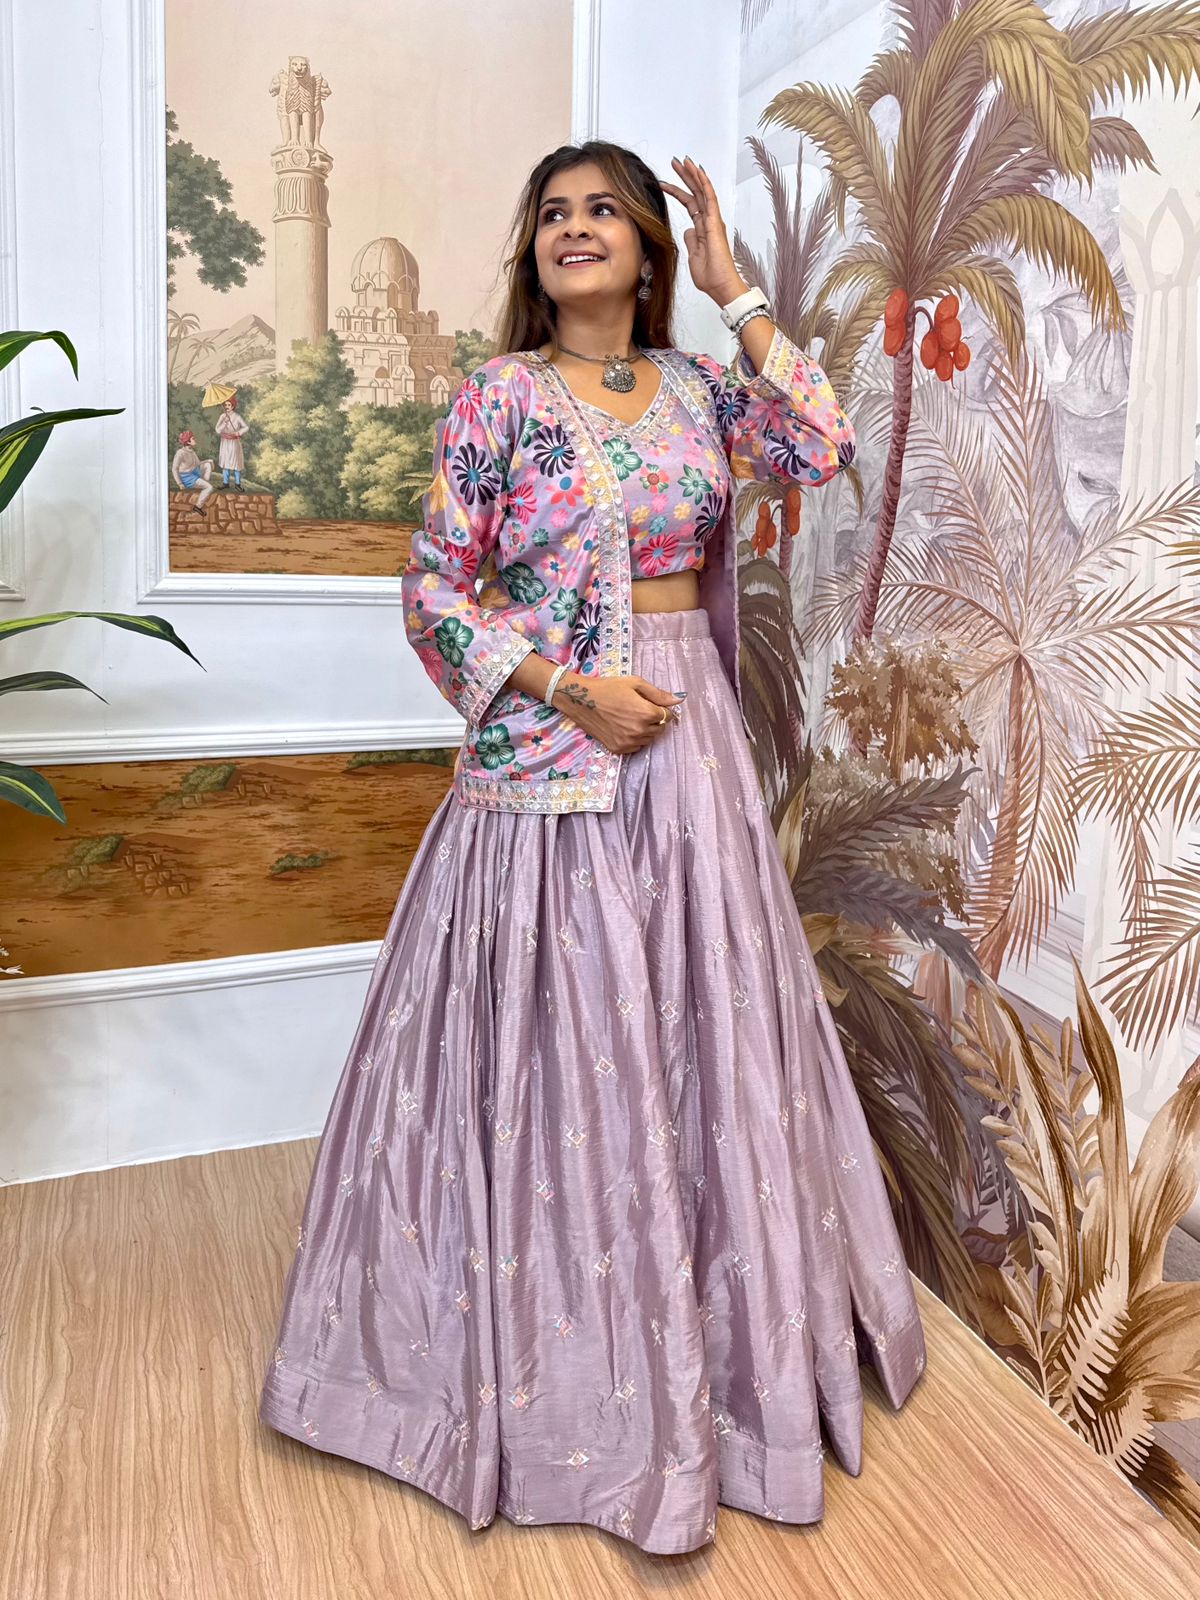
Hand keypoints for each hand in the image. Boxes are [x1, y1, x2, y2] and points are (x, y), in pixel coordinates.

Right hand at [554, 672, 684, 753]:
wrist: (580, 700)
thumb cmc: (608, 688)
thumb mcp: (635, 684)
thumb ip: (658, 694)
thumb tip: (678, 699)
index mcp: (646, 713)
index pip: (667, 716)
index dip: (661, 709)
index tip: (651, 704)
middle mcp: (639, 731)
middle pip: (659, 729)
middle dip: (654, 720)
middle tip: (639, 709)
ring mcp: (628, 742)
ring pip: (648, 739)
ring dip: (645, 730)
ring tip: (630, 718)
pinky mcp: (618, 749)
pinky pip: (636, 747)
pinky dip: (634, 739)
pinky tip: (623, 727)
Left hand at [660, 155, 746, 305]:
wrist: (720, 286)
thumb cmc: (709, 276)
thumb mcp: (692, 256)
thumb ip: (691, 241)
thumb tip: (687, 230)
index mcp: (702, 229)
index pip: (690, 204)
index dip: (678, 191)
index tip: (664, 182)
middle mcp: (709, 221)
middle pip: (696, 193)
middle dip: (685, 177)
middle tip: (675, 162)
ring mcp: (713, 221)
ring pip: (702, 191)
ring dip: (693, 175)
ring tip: (684, 161)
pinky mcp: (715, 223)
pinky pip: (709, 198)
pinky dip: (704, 184)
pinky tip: (698, 172)